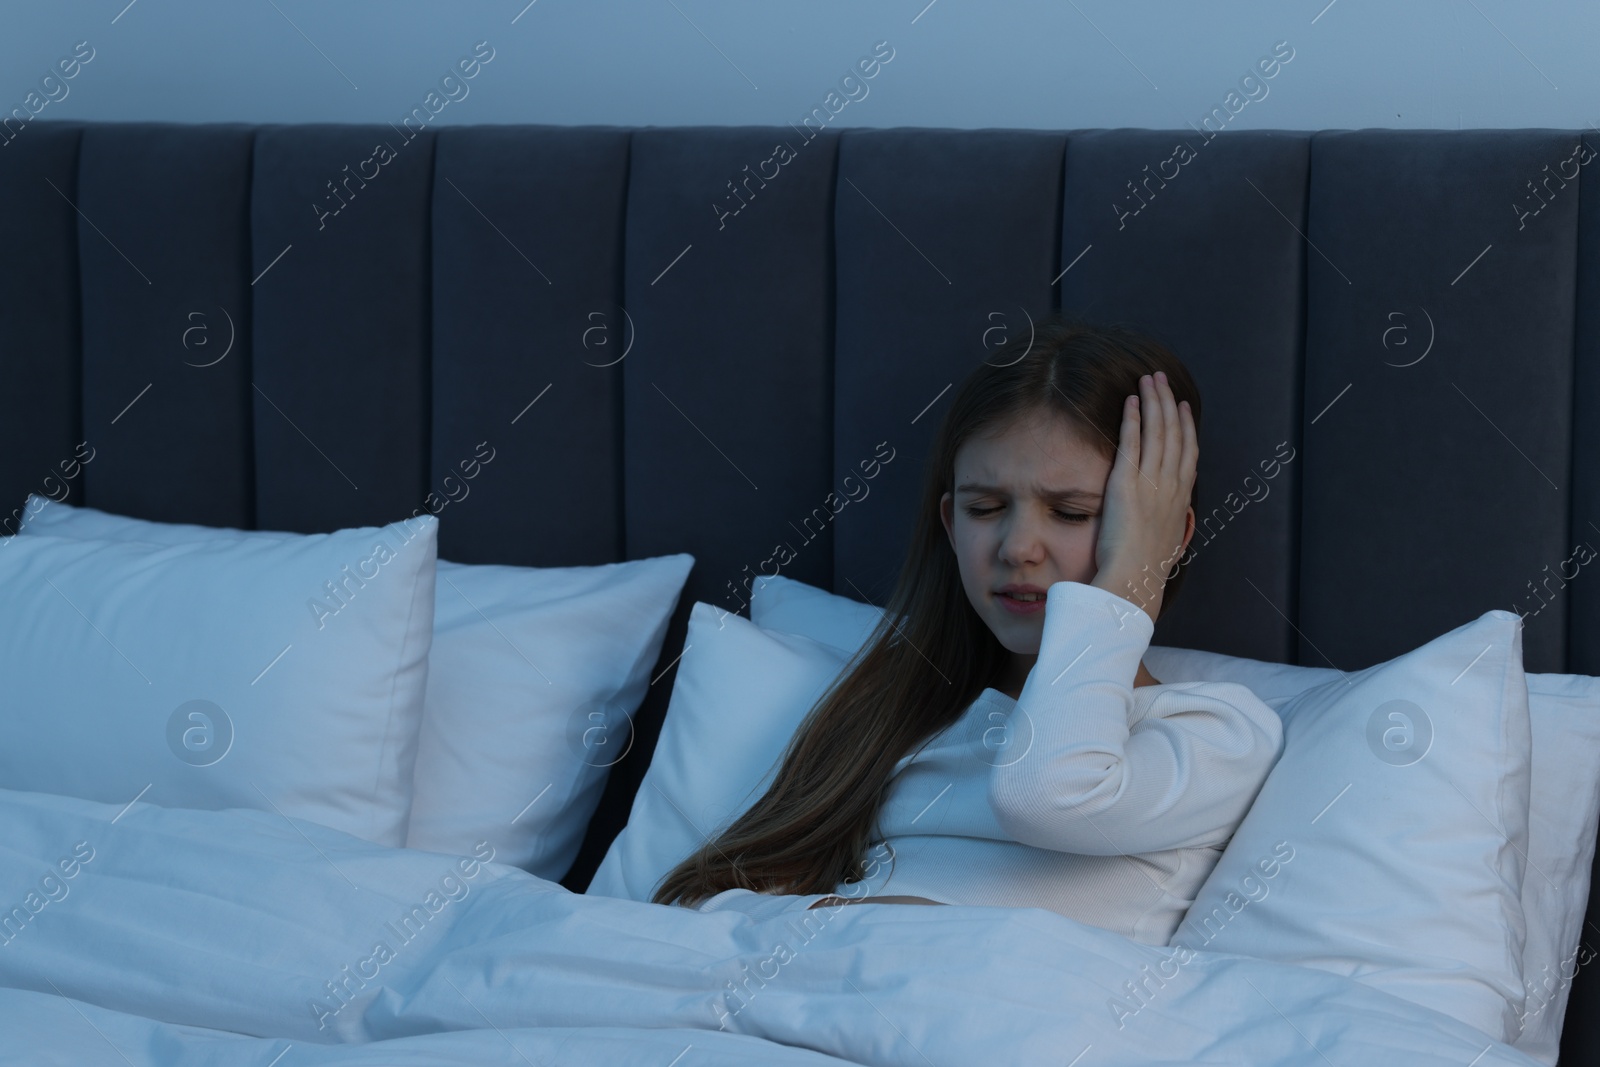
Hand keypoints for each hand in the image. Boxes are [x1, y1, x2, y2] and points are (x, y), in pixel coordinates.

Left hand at [1090, 370, 1196, 620]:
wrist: (1134, 581)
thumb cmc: (1147, 570)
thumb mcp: (1170, 544)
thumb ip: (1174, 527)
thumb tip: (1179, 523)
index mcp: (1181, 499)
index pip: (1188, 452)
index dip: (1185, 425)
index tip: (1181, 406)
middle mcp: (1170, 485)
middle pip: (1174, 433)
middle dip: (1168, 402)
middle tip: (1162, 379)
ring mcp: (1151, 482)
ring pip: (1156, 431)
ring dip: (1153, 401)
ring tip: (1148, 379)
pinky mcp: (1126, 484)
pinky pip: (1131, 443)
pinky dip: (1132, 419)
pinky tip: (1130, 400)